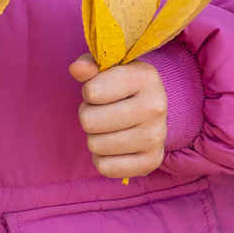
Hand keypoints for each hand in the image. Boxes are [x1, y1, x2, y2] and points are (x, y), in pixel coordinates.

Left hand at [67, 56, 166, 180]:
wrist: (152, 110)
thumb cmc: (122, 86)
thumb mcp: (109, 69)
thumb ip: (89, 65)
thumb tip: (77, 69)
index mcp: (146, 78)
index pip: (92, 91)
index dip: (88, 91)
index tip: (100, 90)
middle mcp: (156, 107)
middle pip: (89, 121)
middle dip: (89, 115)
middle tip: (102, 111)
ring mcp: (156, 137)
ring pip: (95, 145)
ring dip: (95, 137)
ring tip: (109, 128)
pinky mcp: (152, 162)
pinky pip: (104, 167)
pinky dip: (102, 158)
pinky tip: (114, 147)